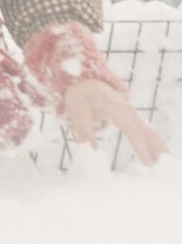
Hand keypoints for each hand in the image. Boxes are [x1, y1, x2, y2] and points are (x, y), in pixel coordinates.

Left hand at [24, 20, 165, 163]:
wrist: (82, 76)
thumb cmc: (79, 92)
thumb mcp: (76, 109)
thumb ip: (83, 129)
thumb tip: (90, 150)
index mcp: (117, 109)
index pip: (133, 131)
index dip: (141, 148)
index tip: (148, 165)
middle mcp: (128, 111)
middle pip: (148, 131)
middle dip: (159, 149)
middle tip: (168, 167)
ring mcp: (130, 113)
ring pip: (149, 131)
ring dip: (158, 147)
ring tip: (166, 164)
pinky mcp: (129, 116)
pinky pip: (144, 130)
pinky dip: (152, 142)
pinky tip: (157, 154)